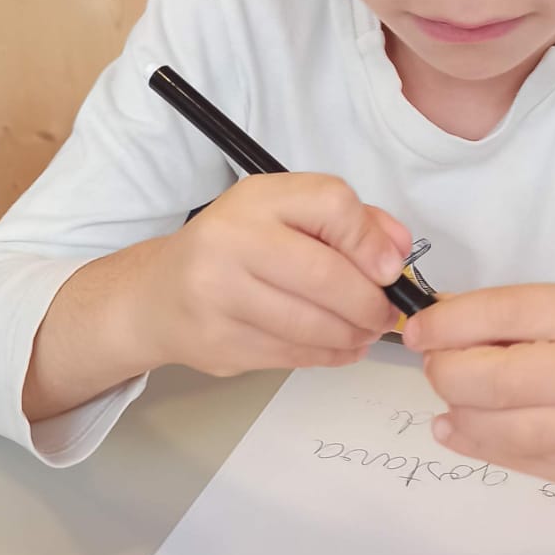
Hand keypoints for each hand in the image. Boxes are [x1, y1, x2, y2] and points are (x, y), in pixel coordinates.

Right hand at [133, 174, 409, 376]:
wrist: (157, 295)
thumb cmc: (232, 249)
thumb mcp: (282, 215)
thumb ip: (347, 223)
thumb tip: (398, 250)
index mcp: (255, 199)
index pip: (331, 204)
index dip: (371, 239)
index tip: (390, 268)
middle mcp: (230, 240)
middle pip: (326, 274)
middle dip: (370, 302)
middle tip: (385, 313)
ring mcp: (218, 295)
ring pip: (312, 325)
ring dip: (353, 334)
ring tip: (365, 331)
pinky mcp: (218, 343)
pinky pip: (293, 355)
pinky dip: (329, 355)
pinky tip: (340, 347)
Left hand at [404, 283, 554, 502]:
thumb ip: (519, 324)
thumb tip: (437, 326)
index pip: (506, 311)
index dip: (448, 323)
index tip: (417, 331)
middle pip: (495, 377)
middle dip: (447, 374)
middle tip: (436, 370)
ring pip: (500, 428)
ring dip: (459, 414)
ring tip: (452, 401)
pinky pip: (517, 460)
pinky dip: (477, 443)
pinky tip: (460, 429)